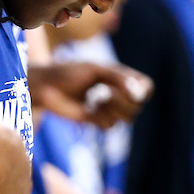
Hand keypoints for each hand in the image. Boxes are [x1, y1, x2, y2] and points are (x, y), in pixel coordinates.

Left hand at [28, 62, 152, 128]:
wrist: (46, 86)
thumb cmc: (68, 72)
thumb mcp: (94, 69)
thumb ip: (117, 77)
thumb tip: (135, 91)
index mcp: (121, 79)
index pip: (147, 88)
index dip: (143, 90)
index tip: (128, 86)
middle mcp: (118, 95)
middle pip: (138, 105)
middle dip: (124, 99)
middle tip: (106, 91)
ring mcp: (108, 109)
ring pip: (128, 117)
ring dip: (113, 107)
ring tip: (98, 98)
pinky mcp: (96, 121)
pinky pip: (110, 125)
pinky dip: (100, 116)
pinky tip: (89, 108)